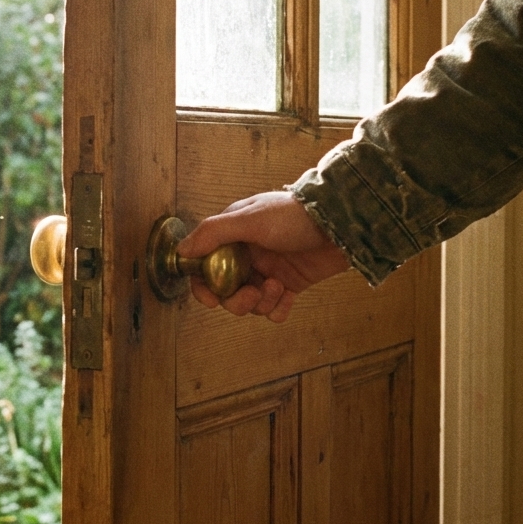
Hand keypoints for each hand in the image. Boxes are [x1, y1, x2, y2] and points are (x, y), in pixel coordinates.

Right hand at [177, 191, 350, 322]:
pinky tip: (288, 296)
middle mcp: (248, 255)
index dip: (203, 286)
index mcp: (233, 236)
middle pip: (227, 292)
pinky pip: (275, 308)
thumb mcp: (250, 219)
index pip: (205, 266)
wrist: (341, 224)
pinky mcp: (290, 284)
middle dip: (237, 300)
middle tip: (252, 294)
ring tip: (278, 288)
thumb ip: (213, 233)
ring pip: (251, 302)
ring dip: (262, 302)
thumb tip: (182, 250)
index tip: (211, 298)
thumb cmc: (295, 215)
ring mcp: (269, 270)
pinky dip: (279, 308)